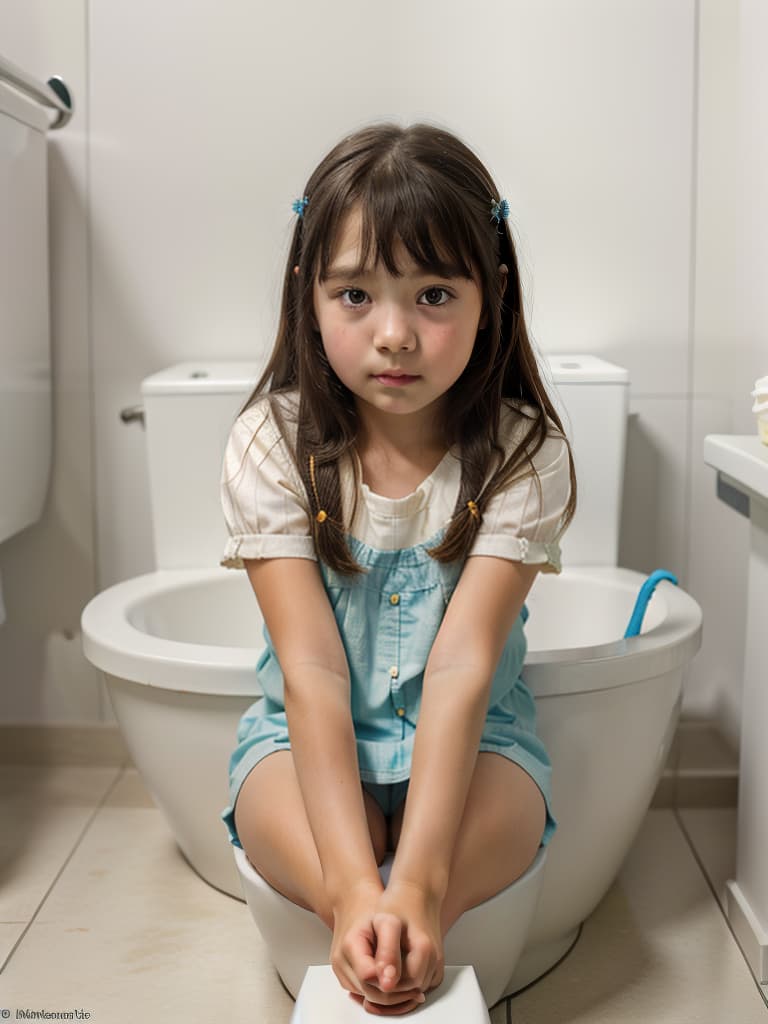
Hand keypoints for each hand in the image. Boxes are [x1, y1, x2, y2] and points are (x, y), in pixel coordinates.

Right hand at [330, 881, 425, 1014]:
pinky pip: (365, 996)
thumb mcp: (386, 922)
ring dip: (390, 999)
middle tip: (418, 992)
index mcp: (349, 945)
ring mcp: (341, 972)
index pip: (369, 977)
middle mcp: (340, 962)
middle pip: (369, 993)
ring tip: (412, 991)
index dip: (391, 981)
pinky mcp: (345, 978)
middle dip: (395, 995)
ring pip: (368, 998)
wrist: (355, 906)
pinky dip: (382, 996)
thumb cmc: (372, 911)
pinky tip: (399, 989)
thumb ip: (388, 951)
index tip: (412, 982)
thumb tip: (389, 984)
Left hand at [372, 880, 444, 997]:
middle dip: (388, 987)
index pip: (400, 987)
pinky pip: (419, 983)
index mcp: (424, 950)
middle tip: (370, 973)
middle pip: (408, 991)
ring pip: (414, 989)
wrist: (416, 892)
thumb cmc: (398, 904)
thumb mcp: (385, 924)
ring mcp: (437, 962)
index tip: (367, 973)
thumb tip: (386, 984)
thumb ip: (386, 955)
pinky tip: (391, 968)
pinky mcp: (436, 964)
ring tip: (379, 969)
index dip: (380, 983)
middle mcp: (435, 959)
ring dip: (396, 986)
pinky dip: (405, 981)